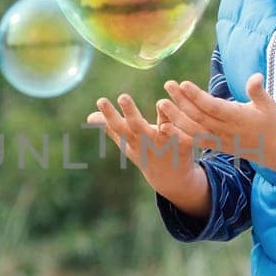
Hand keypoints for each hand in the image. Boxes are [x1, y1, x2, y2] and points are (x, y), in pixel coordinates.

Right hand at [85, 91, 205, 202]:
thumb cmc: (145, 153)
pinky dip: (185, 127)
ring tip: (161, 102)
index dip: (109, 115)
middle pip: (138, 128)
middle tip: (123, 97)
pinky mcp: (184, 144)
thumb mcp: (127, 143)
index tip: (101, 100)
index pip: (118, 127)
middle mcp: (147, 143)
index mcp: (132, 141)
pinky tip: (186, 114)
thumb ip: (110, 128)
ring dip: (162, 119)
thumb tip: (89, 116)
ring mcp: (166, 145)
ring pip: (164, 130)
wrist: (171, 178)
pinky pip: (184, 134)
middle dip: (130, 113)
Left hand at [158, 72, 275, 178]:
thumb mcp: (269, 105)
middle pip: (199, 117)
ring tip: (161, 104)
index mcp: (238, 118)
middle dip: (182, 102)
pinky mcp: (216, 146)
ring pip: (194, 130)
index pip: (213, 107)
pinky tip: (163, 127)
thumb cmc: (272, 122)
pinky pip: (194, 142)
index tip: (183, 84)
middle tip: (167, 85)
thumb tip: (255, 77)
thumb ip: (258, 91)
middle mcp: (226, 131)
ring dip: (176, 118)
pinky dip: (179, 135)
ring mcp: (220, 140)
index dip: (197, 96)